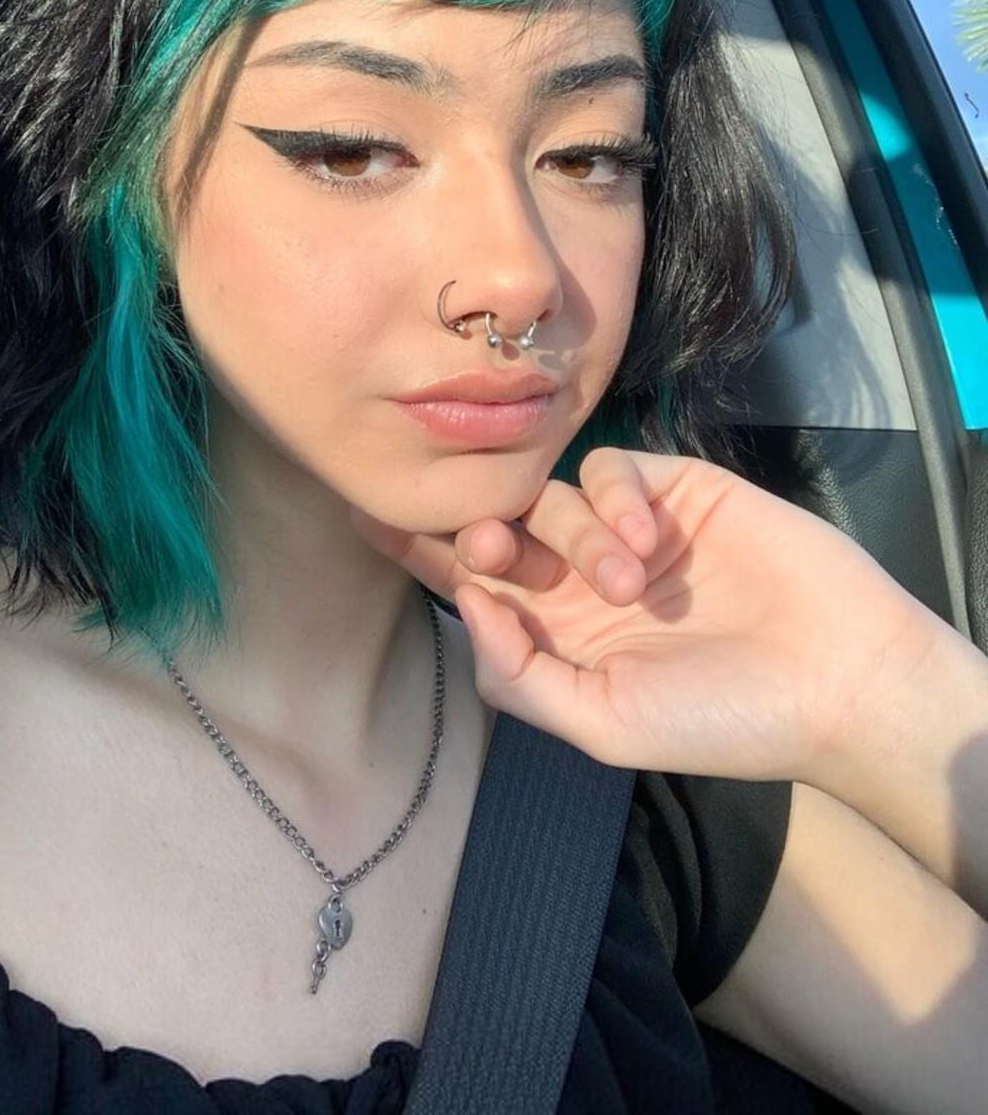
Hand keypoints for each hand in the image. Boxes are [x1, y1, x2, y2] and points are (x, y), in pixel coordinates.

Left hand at [348, 448, 939, 784]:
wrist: (836, 678)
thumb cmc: (721, 719)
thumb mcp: (604, 726)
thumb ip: (520, 673)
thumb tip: (466, 603)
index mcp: (557, 636)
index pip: (470, 584)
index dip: (418, 551)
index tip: (359, 516)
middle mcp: (578, 580)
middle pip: (498, 529)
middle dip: (479, 529)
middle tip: (487, 541)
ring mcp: (623, 531)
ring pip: (553, 497)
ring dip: (578, 535)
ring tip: (633, 583)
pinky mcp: (671, 490)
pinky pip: (612, 469)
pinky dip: (617, 497)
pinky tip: (650, 539)